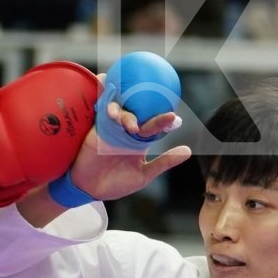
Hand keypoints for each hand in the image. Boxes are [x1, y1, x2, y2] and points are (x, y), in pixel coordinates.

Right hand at [56, 80, 191, 203]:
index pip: (153, 127)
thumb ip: (163, 162)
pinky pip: (101, 111)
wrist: (89, 189)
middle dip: (149, 116)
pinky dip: (105, 101)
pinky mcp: (97, 128)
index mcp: (139, 141)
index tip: (174, 118)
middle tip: (158, 119)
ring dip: (125, 114)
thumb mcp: (143, 175)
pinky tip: (106, 88)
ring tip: (129, 125)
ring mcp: (112, 129)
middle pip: (139, 114)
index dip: (163, 121)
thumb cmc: (116, 184)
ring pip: (121, 111)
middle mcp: (127, 131)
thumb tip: (188, 151)